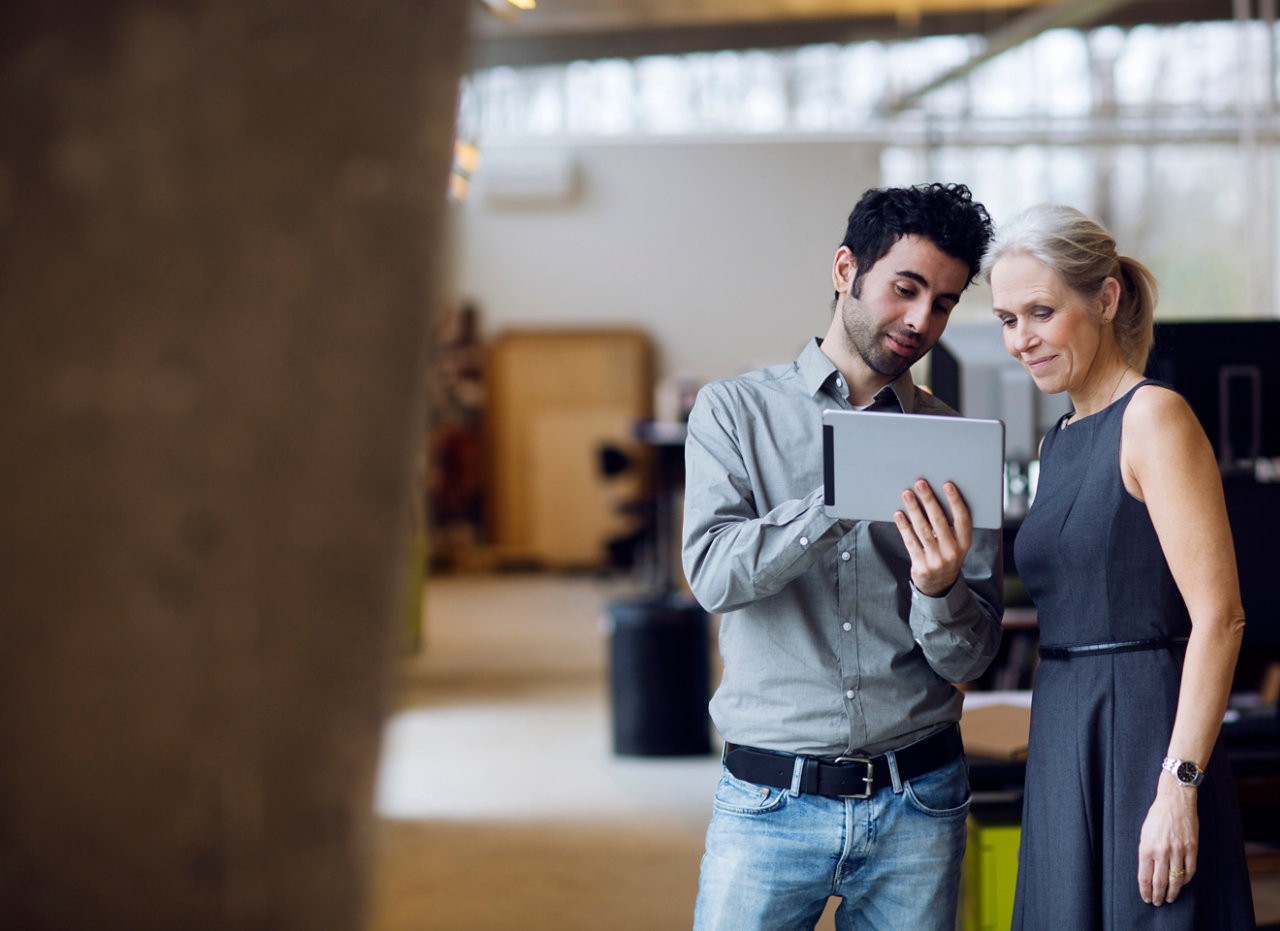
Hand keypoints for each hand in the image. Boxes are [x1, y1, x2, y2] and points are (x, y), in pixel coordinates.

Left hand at [892, 480, 971, 596]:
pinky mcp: (921, 565)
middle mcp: (952, 551)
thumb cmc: (946, 555)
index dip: (955, 501)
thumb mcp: (956, 544)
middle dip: (929, 500)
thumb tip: (933, 497)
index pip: (962, 519)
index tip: (947, 485)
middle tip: (920, 484)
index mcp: (964, 543)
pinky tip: (899, 515)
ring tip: (907, 494)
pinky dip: (903, 527)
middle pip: (939, 521)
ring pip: (923, 529)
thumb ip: (950, 526)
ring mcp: (936, 560)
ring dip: (914, 509)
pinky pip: (910, 541)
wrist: (939, 586)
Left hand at [1138, 777, 1198, 905]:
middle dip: (1158, 895)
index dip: (1145, 890)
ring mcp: (1178, 850)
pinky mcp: (1192, 848)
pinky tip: (1181, 883)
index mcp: (1147, 847)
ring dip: (1173, 892)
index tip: (1146, 898)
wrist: (1175, 801)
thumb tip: (1148, 872)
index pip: (1145, 876)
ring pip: (1176, 879)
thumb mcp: (1144, 833)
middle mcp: (1162, 851)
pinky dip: (1185, 880)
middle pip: (1160, 881)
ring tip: (1169, 898)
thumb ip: (1146, 852)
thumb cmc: (1157, 816)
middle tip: (1157, 903)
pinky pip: (1190, 870)